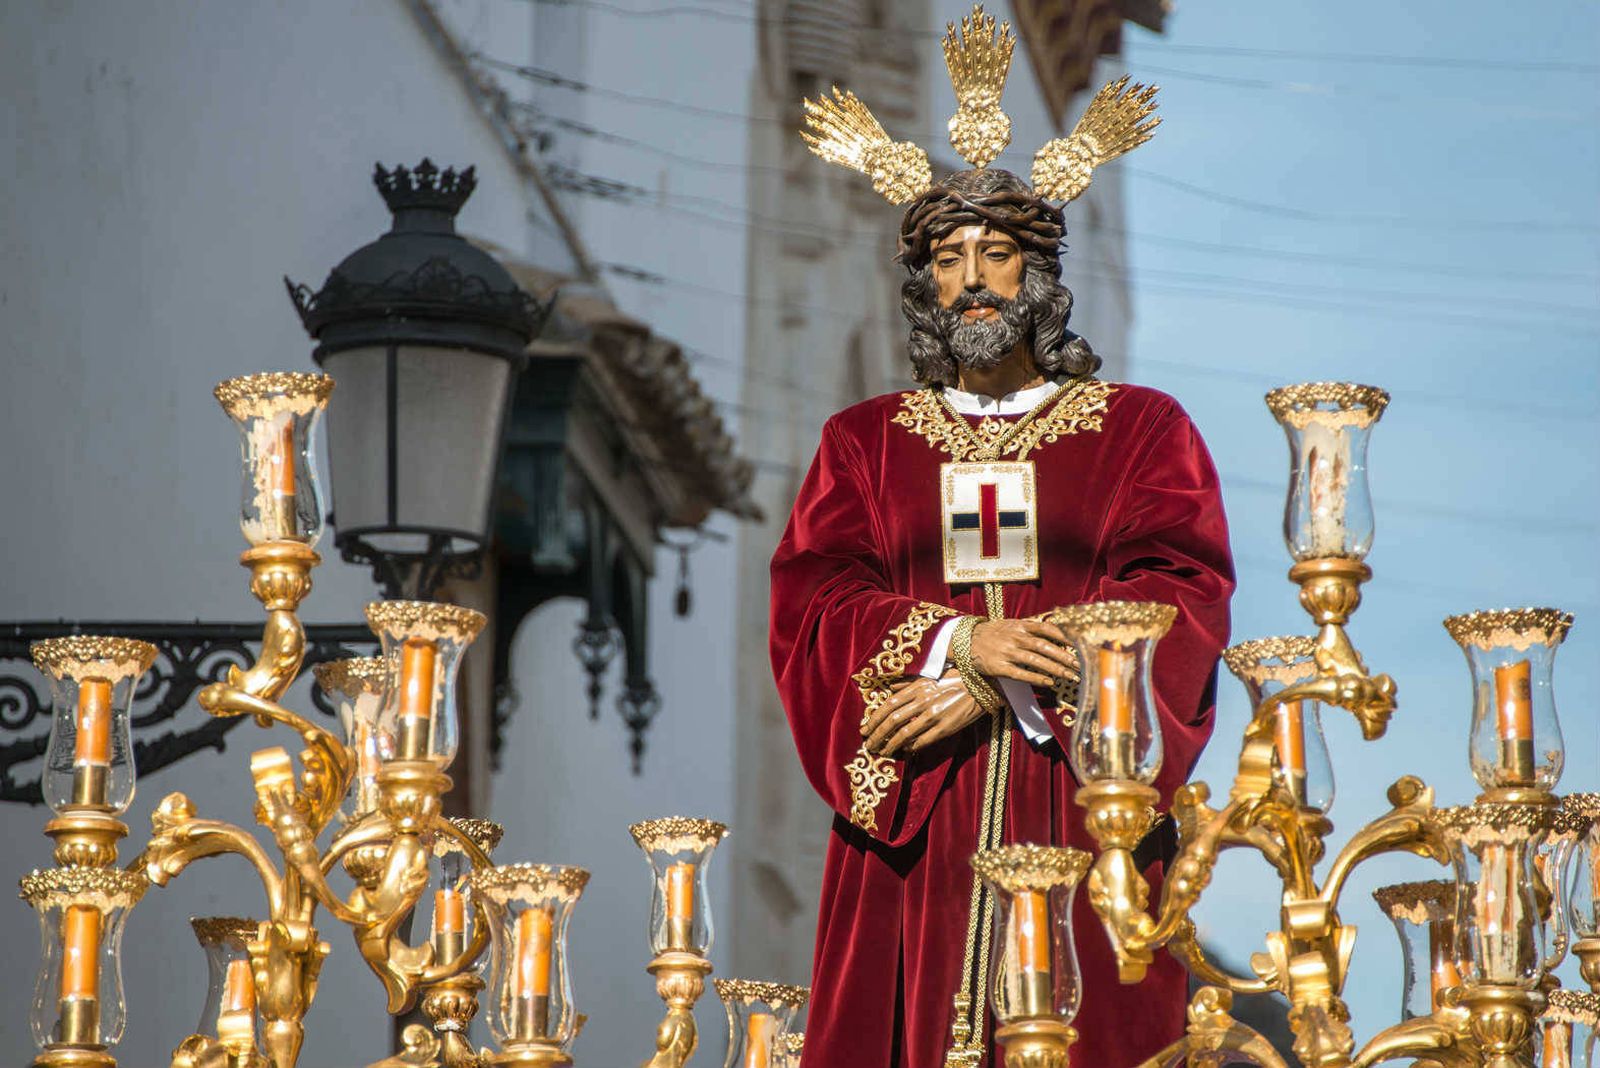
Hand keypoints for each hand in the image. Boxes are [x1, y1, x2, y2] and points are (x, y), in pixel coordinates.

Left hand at [860, 673, 985, 755]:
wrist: (981, 685)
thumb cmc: (955, 679)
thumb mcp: (929, 676)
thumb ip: (908, 682)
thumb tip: (889, 687)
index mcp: (917, 687)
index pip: (888, 705)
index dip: (873, 719)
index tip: (864, 730)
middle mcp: (923, 701)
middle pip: (893, 721)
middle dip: (878, 735)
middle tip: (869, 745)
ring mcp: (934, 715)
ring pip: (905, 734)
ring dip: (891, 745)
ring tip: (883, 752)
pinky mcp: (945, 728)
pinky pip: (923, 741)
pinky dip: (911, 747)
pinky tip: (905, 751)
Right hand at [969, 619, 1075, 687]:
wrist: (967, 641)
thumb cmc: (994, 633)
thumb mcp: (1012, 625)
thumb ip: (1031, 628)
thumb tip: (1056, 632)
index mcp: (1020, 626)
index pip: (1046, 629)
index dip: (1063, 636)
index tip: (1078, 644)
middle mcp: (1015, 638)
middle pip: (1044, 647)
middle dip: (1064, 657)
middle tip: (1079, 666)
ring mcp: (1007, 652)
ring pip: (1035, 661)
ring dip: (1055, 669)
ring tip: (1070, 676)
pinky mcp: (999, 667)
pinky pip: (1021, 674)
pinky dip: (1036, 678)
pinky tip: (1049, 683)